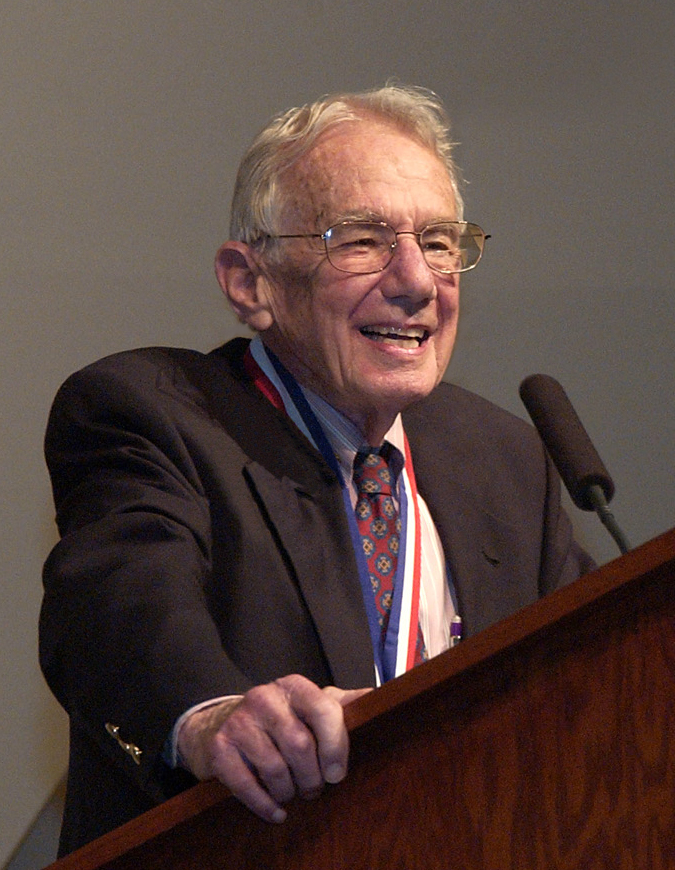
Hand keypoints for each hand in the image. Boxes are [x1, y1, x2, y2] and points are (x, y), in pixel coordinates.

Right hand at [177, 674, 370, 822]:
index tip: (338, 774)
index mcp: (295, 686)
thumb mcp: (314, 705)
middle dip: (312, 777)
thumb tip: (380, 700)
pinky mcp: (220, 747)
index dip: (335, 746)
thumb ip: (345, 704)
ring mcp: (240, 721)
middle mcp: (265, 697)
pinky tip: (276, 811)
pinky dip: (264, 805)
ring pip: (275, 768)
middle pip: (299, 744)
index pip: (323, 709)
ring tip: (294, 793)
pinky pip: (245, 785)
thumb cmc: (285, 718)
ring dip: (289, 791)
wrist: (225, 723)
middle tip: (315, 789)